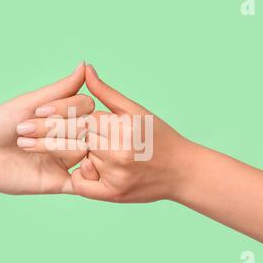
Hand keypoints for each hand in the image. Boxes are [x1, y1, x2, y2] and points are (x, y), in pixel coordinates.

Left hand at [0, 62, 93, 194]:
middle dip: (53, 127)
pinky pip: (83, 181)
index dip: (64, 108)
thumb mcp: (30, 102)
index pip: (86, 105)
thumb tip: (85, 65)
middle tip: (22, 130)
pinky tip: (55, 166)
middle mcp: (69, 136)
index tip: (37, 111)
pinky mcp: (61, 182)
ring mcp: (66, 160)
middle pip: (85, 127)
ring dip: (51, 146)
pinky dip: (80, 174)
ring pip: (81, 150)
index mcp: (64, 116)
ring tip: (23, 145)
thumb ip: (62, 88)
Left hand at [70, 65, 195, 201]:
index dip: (97, 122)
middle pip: (85, 138)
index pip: (90, 119)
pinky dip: (83, 178)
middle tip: (111, 143)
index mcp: (126, 129)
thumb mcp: (137, 111)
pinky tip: (98, 171)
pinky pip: (81, 184)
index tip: (108, 126)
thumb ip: (107, 92)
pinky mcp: (112, 195)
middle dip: (93, 138)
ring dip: (91, 157)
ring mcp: (116, 176)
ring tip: (114, 157)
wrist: (182, 171)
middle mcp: (120, 153)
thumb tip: (86, 68)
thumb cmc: (160, 137)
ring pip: (83, 158)